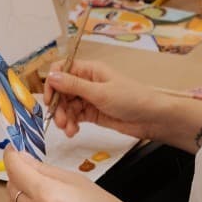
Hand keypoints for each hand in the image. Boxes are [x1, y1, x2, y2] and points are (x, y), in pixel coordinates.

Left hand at [5, 147, 155, 201]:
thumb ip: (47, 170)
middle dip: (18, 175)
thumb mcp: (79, 180)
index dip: (12, 156)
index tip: (14, 151)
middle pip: (11, 188)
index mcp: (48, 194)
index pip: (15, 169)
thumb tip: (25, 160)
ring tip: (40, 192)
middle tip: (31, 169)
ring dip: (21, 195)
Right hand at [45, 59, 163, 139]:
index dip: (53, 83)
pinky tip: (73, 131)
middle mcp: (88, 82)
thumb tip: (51, 76)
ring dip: (64, 117)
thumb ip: (74, 85)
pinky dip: (72, 124)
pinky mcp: (93, 113)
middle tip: (60, 121)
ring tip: (68, 130)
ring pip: (68, 106)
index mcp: (90, 70)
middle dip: (59, 106)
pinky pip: (75, 116)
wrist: (152, 118)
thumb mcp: (100, 92)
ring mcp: (90, 98)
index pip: (62, 70)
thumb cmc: (132, 99)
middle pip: (62, 91)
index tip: (50, 99)